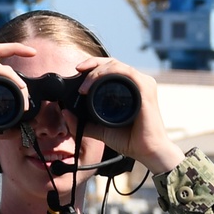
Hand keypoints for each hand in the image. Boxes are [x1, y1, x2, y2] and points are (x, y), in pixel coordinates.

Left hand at [76, 57, 182, 175]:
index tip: (77, 70)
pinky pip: (125, 72)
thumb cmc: (131, 141)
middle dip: (92, 63)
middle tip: (77, 70)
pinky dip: (107, 73)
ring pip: (116, 65)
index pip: (111, 68)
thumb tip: (65, 113)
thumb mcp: (101, 130)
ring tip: (83, 86)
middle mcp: (138, 82)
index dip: (94, 65)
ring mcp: (143, 84)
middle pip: (112, 62)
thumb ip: (83, 123)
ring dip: (96, 70)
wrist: (148, 152)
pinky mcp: (145, 88)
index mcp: (130, 88)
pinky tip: (94, 82)